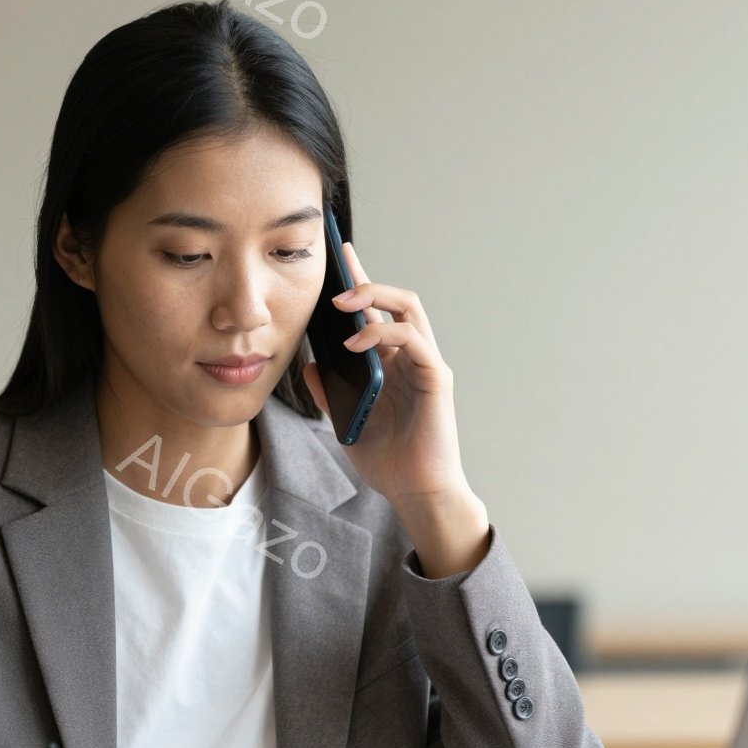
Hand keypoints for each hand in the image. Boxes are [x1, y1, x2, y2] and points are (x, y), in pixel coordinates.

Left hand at [301, 240, 488, 576]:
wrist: (415, 492)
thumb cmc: (388, 459)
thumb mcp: (345, 420)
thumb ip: (329, 392)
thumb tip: (310, 365)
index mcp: (390, 363)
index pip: (375, 313)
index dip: (359, 282)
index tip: (338, 256)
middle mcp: (411, 357)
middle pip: (395, 300)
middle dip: (366, 279)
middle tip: (337, 270)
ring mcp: (426, 365)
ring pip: (408, 309)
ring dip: (375, 298)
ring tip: (342, 304)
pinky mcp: (436, 378)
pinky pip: (414, 339)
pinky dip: (384, 333)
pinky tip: (357, 342)